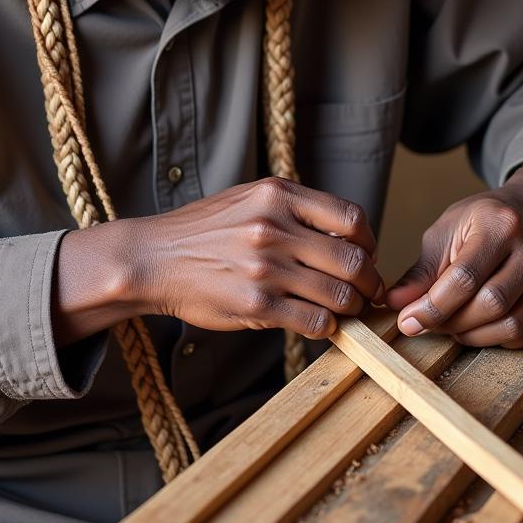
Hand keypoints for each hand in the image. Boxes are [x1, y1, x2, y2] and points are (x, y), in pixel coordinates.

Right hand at [133, 176, 384, 339]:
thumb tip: (347, 235)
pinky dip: (326, 327)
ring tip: (342, 309)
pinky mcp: (257, 305)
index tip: (365, 255)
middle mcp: (274, 227)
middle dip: (368, 282)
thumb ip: (295, 209)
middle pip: (353, 260)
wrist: (154, 258)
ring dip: (349, 307)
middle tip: (366, 291)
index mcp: (278, 195)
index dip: (368, 241)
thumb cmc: (205, 230)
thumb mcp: (250, 198)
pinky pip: (315, 322)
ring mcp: (266, 268)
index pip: (351, 218)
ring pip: (340, 295)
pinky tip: (317, 322)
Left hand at [383, 166, 522, 347]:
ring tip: (450, 324)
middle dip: (450, 322)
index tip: (407, 321)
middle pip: (488, 305)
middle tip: (426, 323)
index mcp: (501, 225)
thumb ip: (423, 269)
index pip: (464, 278)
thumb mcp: (449, 230)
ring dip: (471, 335)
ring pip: (509, 326)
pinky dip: (494, 339)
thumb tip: (396, 303)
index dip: (432, 307)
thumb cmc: (487, 219)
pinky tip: (476, 326)